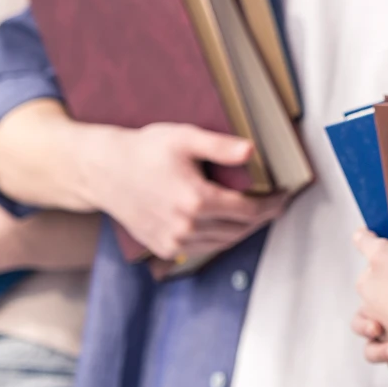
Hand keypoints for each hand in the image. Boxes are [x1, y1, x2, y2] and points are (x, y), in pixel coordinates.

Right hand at [82, 123, 288, 261]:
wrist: (102, 171)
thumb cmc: (144, 150)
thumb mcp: (184, 138)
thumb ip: (220, 146)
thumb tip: (252, 152)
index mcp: (196, 200)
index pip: (249, 211)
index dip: (271, 205)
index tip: (285, 197)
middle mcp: (186, 226)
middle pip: (239, 230)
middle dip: (261, 218)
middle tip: (276, 205)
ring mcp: (174, 241)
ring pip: (223, 243)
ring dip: (242, 230)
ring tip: (256, 215)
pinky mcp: (164, 248)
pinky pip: (203, 248)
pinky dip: (219, 238)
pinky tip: (227, 224)